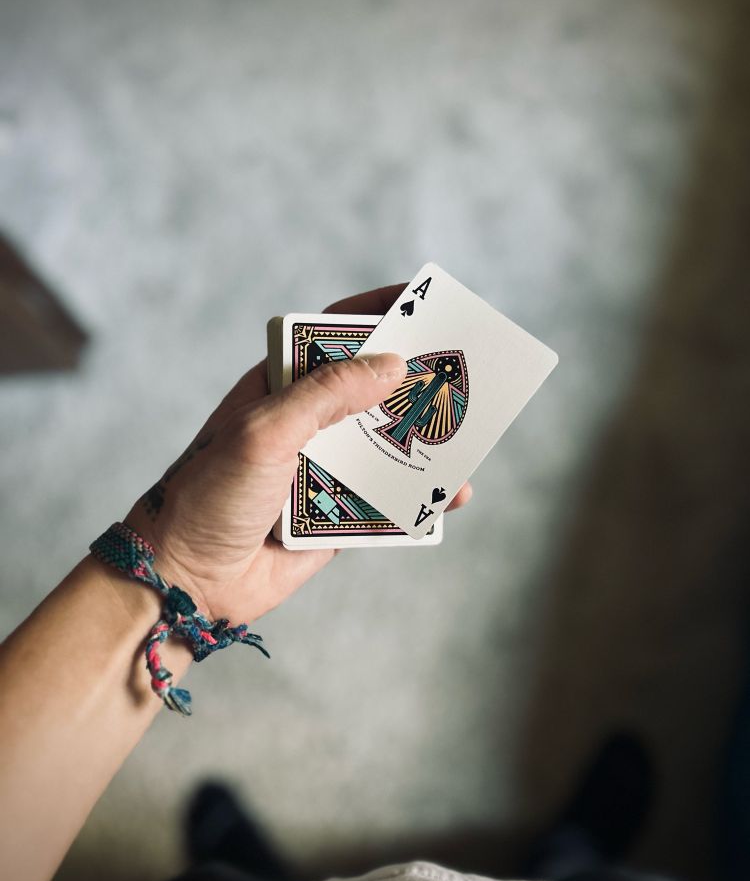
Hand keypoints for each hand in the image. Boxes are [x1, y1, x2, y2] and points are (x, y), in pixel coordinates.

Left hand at [125, 284, 471, 625]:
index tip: (423, 299)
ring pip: (386, 445)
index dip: (377, 312)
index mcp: (280, 388)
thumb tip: (390, 364)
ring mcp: (324, 468)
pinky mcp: (338, 515)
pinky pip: (388, 500)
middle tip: (461, 369)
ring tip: (467, 433)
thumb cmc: (208, 496)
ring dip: (424, 441)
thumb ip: (325, 395)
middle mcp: (306, 422)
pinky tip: (450, 497)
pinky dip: (418, 498)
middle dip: (415, 379)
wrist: (186, 581)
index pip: (334, 336)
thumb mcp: (263, 432)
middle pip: (371, 389)